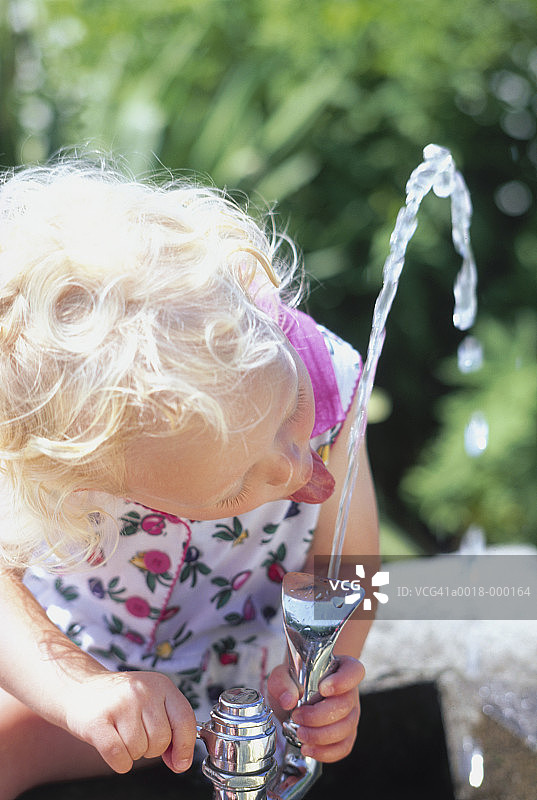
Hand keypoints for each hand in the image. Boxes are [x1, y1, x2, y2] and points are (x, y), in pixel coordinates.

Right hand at [61, 670, 196, 773]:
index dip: (185, 746)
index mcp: (161, 684)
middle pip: (162, 739)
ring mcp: (120, 704)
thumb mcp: (151, 702)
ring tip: (121, 735)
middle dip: (151, 749)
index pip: (185, 719)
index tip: (179, 762)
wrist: (79, 688)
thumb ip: (170, 727)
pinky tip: (113, 748)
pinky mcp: (98, 721)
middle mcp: (142, 690)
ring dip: (132, 753)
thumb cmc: (120, 701)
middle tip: (136, 735)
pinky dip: (120, 762)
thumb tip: (181, 762)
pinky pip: (120, 757)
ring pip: (140, 750)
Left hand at [267, 656, 364, 762]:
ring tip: (300, 733)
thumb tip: (288, 700)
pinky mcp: (346, 736)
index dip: (342, 681)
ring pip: (346, 729)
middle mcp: (349, 692)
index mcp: (340, 669)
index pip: (353, 671)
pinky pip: (343, 747)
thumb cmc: (293, 683)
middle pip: (345, 705)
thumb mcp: (282, 676)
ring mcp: (350, 715)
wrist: (293, 699)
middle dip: (319, 716)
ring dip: (320, 736)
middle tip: (297, 717)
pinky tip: (308, 748)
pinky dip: (325, 752)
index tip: (323, 688)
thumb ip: (282, 683)